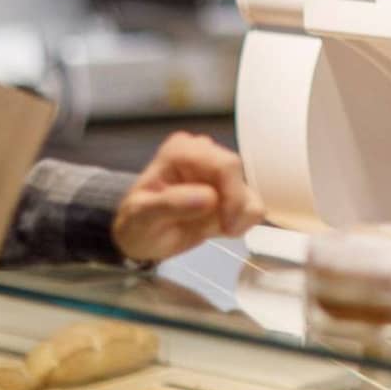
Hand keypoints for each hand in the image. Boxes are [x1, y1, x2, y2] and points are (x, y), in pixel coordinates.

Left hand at [112, 132, 265, 262]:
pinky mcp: (229, 190)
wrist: (142, 239)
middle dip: (236, 206)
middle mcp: (203, 153)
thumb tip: (210, 198)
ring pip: (250, 190)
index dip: (232, 195)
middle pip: (239, 173)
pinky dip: (243, 221)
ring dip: (240, 216)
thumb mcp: (142, 217)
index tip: (226, 225)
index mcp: (181, 151)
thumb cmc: (137, 224)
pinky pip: (252, 203)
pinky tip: (222, 228)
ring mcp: (218, 171)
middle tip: (223, 230)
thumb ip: (170, 204)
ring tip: (217, 230)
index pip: (223, 164)